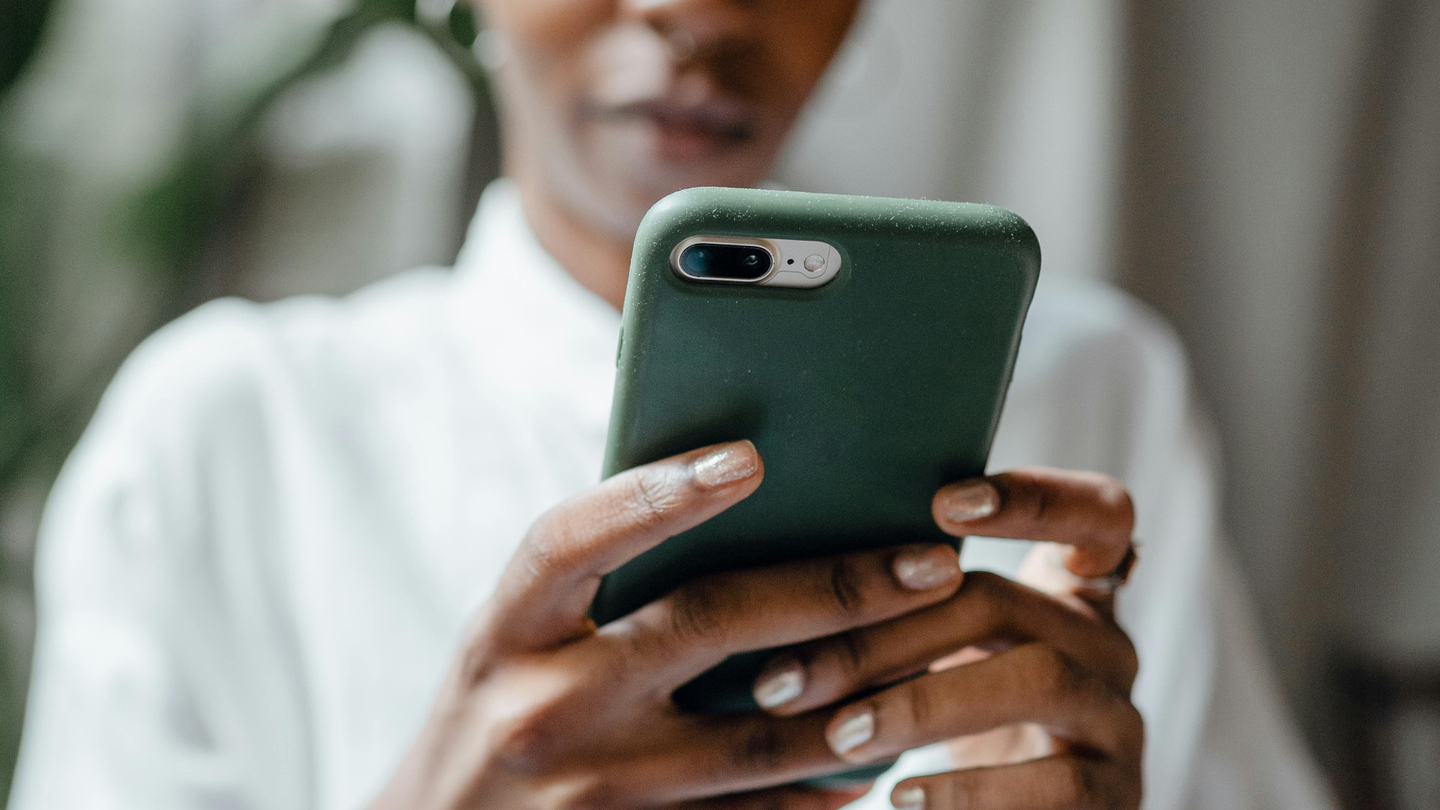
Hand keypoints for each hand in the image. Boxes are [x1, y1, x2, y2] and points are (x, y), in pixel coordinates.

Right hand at [370, 441, 970, 809]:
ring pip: (756, 740)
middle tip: (930, 560)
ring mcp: (590, 793)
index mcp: (506, 631)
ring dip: (858, 696)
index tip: (750, 457)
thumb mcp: (511, 645)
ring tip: (938, 653)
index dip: (658, 493)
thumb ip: (593, 589)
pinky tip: (872, 765)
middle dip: (833, 587)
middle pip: (706, 626)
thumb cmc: (488, 719)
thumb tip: (734, 507)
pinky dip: (816, 796)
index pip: (574, 541)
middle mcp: (542, 706)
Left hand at [751, 468, 1141, 809]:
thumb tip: (779, 573)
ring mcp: (1120, 719)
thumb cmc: (959, 721)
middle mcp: (1107, 644)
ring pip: (1038, 679)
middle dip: (884, 632)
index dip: (1034, 497)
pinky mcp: (1120, 795)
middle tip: (785, 676)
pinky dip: (970, 791)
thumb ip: (904, 603)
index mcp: (1071, 592)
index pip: (1095, 513)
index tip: (942, 501)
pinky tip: (901, 795)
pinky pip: (1058, 784)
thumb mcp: (943, 654)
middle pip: (1006, 601)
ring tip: (839, 735)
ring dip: (922, 704)